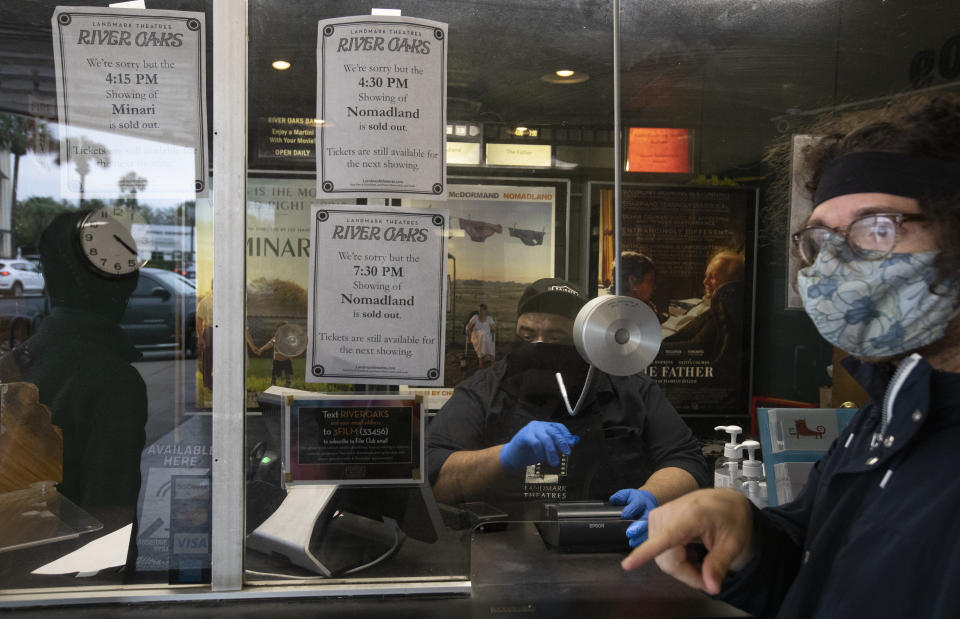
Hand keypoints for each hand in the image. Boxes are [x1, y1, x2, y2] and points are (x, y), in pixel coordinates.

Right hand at [499, 421, 578, 470]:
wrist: (512, 457)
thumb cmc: (531, 453)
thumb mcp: (546, 448)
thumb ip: (559, 444)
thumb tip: (574, 441)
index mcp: (544, 426)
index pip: (558, 427)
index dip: (566, 434)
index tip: (571, 444)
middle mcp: (538, 425)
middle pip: (553, 432)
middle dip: (562, 443)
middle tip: (568, 453)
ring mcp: (530, 429)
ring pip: (546, 439)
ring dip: (552, 452)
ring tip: (554, 463)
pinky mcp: (523, 436)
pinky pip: (536, 443)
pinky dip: (541, 452)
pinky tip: (542, 459)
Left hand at [609, 489, 658, 546]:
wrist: (648, 502)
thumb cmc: (636, 499)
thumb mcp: (627, 494)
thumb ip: (620, 497)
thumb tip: (613, 500)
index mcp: (641, 501)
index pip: (637, 505)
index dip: (630, 510)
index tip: (624, 515)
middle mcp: (648, 511)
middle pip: (645, 519)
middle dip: (638, 527)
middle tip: (629, 532)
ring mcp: (652, 521)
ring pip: (649, 529)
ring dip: (641, 537)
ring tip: (632, 542)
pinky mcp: (653, 528)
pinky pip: (649, 535)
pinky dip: (643, 541)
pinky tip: (637, 544)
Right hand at [621, 489, 754, 594]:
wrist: (725, 500)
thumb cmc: (731, 517)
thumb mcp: (733, 542)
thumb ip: (719, 565)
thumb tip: (711, 587)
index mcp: (690, 516)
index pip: (665, 538)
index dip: (645, 553)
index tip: (628, 564)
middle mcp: (668, 513)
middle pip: (666, 558)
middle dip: (686, 573)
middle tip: (709, 576)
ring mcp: (658, 516)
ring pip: (661, 557)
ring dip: (681, 566)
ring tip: (701, 560)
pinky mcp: (655, 520)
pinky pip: (659, 549)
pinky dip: (674, 558)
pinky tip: (690, 553)